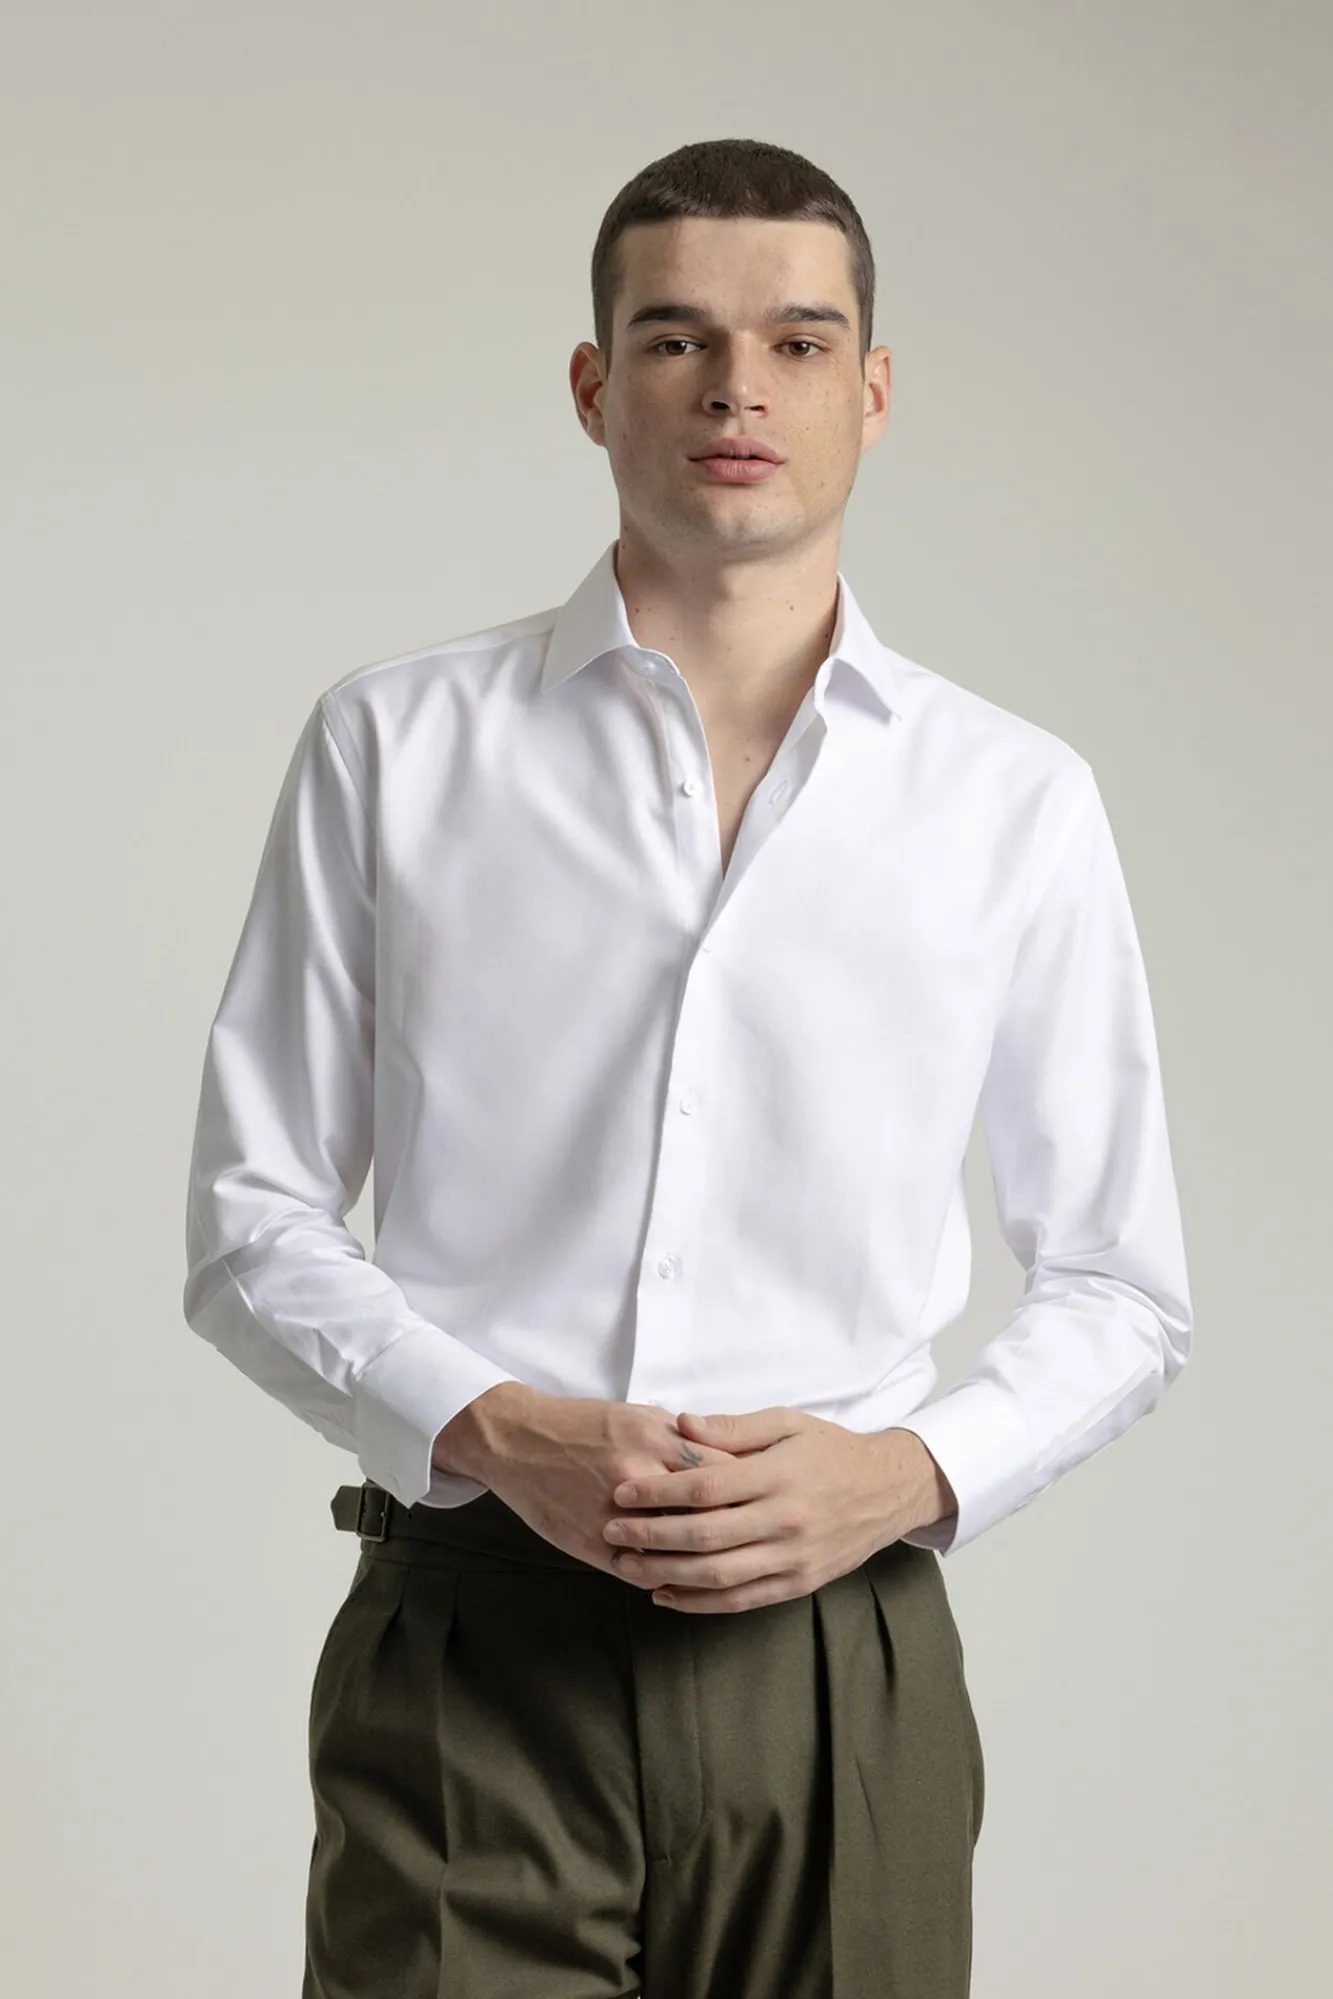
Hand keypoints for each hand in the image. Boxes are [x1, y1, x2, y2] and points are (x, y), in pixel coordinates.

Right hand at [441, 1388, 752, 1582]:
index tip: (766, 1503)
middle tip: (757, 1540)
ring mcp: (613, 1514)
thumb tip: (728, 1457)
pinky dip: (666, 1578)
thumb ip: (682, 1439)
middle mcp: (638, 1477)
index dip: (749, 1492)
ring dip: (702, 1561)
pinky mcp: (591, 1543)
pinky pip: (640, 1571)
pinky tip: (682, 1581)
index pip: (721, 1474)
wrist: (518, 1441)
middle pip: (704, 1514)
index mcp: (655, 1440)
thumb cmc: (584, 1424)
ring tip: (726, 1564)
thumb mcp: (638, 1415)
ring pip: (675, 1550)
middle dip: (735, 1530)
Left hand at [599, 1407, 944, 1612]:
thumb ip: (734, 1427)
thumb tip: (681, 1423)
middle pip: (705, 1535)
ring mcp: (793, 1558)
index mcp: (779, 1475)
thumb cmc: (830, 1450)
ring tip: (626, 1565)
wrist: (889, 1490)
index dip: (659, 1491)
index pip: (707, 1487)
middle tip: (611, 1530)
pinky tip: (665, 1595)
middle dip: (650, 1535)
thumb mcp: (788, 1422)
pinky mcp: (798, 1584)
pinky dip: (699, 1603)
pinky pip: (741, 1600)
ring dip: (665, 1573)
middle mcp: (786, 1520)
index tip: (622, 1491)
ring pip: (718, 1576)